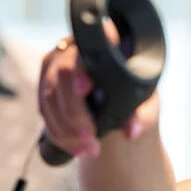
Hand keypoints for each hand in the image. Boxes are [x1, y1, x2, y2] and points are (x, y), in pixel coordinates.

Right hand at [38, 29, 158, 158]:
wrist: (118, 100)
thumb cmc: (135, 95)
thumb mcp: (145, 103)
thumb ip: (142, 115)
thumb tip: (132, 132)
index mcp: (101, 41)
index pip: (87, 47)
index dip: (81, 66)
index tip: (85, 88)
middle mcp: (72, 48)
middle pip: (62, 76)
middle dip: (75, 113)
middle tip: (92, 139)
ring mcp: (54, 65)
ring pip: (49, 97)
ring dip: (67, 129)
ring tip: (89, 148)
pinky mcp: (45, 86)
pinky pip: (44, 111)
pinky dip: (60, 134)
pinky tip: (77, 148)